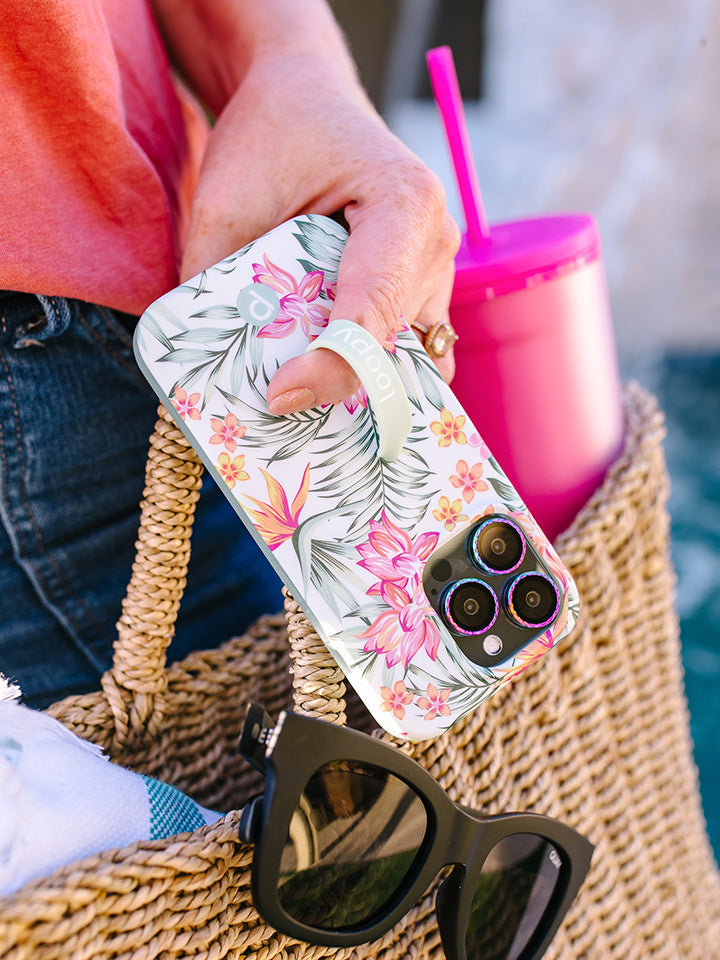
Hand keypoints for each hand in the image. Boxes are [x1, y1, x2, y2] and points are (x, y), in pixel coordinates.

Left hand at [170, 9, 459, 411]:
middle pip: (394, 340)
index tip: (277, 395)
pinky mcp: (424, 287)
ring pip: (408, 354)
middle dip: (339, 379)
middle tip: (274, 399)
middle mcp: (436, 240)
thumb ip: (216, 279)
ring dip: (359, 378)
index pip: (373, 308)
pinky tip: (325, 373)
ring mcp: (438, 267)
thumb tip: (208, 364)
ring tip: (299, 387)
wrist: (305, 97)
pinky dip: (370, 368)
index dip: (332, 364)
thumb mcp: (223, 200)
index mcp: (403, 203)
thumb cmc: (269, 135)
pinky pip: (408, 348)